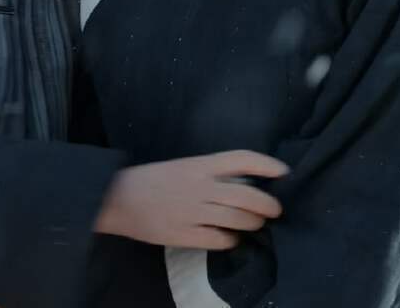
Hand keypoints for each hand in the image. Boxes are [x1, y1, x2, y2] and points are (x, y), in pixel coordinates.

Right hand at [95, 150, 287, 249]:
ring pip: (237, 219)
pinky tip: (230, 238)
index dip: (266, 164)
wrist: (116, 198)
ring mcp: (192, 212)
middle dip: (268, 205)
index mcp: (198, 165)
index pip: (241, 159)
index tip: (283, 171)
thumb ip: (211, 174)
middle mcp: (199, 186)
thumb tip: (244, 183)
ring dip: (252, 223)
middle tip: (275, 210)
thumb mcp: (183, 167)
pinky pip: (218, 240)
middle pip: (246, 195)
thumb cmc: (152, 180)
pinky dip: (230, 240)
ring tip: (255, 224)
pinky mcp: (183, 234)